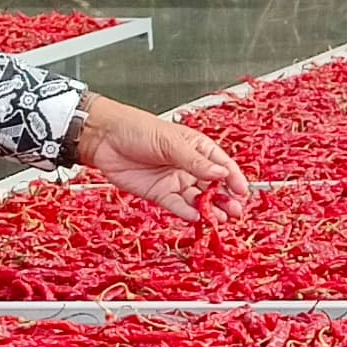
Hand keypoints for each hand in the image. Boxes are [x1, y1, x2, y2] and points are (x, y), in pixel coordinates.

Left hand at [64, 94, 252, 221]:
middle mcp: (188, 165)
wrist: (104, 138)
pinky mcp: (159, 193)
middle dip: (225, 198)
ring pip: (197, 198)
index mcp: (196, 147)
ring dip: (210, 208)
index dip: (233, 177)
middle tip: (235, 210)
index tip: (242, 190)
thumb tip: (221, 172)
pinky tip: (198, 217)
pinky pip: (177, 205)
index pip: (221, 164)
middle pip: (213, 185)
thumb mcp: (170, 142)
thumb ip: (195, 161)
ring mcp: (174, 180)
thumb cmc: (136, 128)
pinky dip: (188, 212)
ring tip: (221, 218)